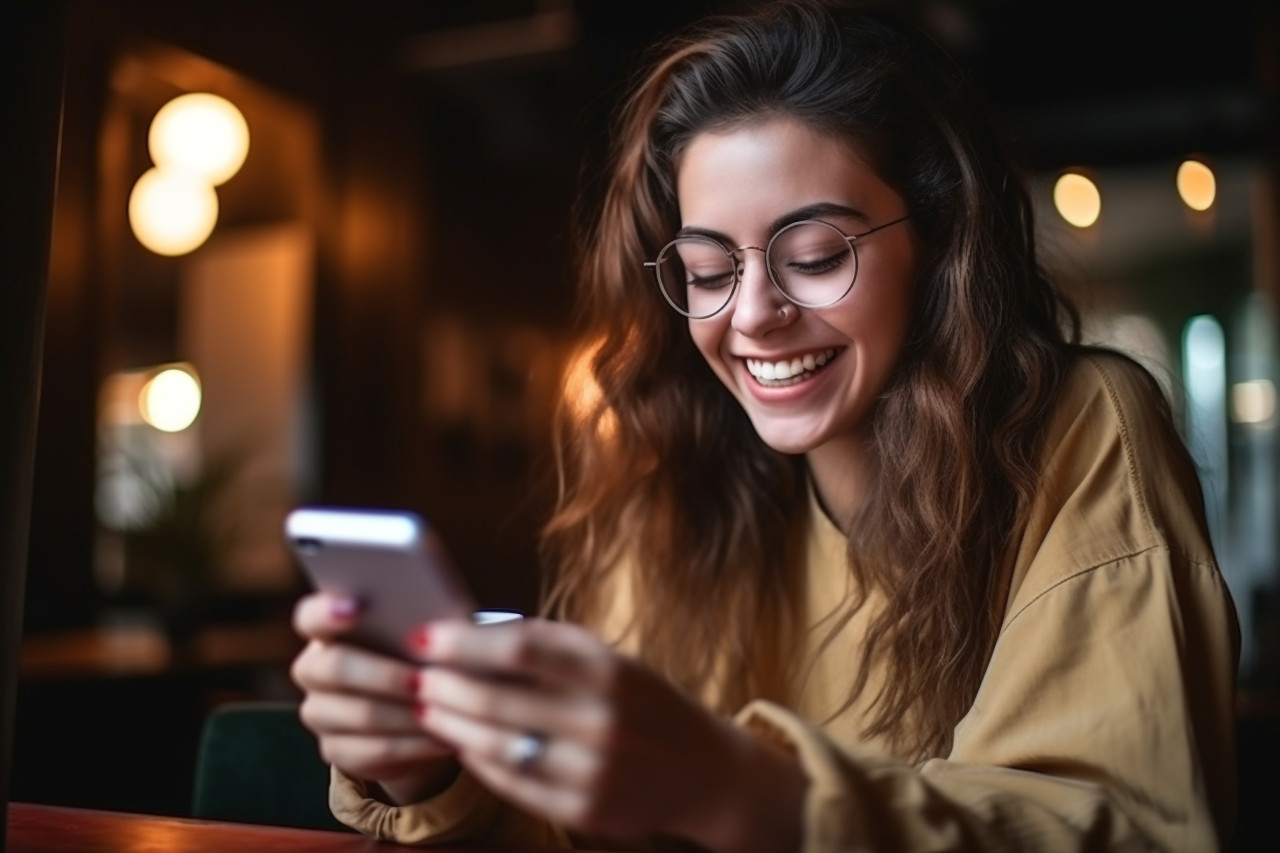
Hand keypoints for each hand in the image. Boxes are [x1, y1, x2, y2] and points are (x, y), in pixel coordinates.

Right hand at [289, 591, 458, 802]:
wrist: (417, 713)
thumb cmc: (420, 657)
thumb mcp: (421, 635)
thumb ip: (417, 620)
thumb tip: (434, 624)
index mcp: (327, 631)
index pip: (310, 617)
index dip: (326, 612)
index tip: (357, 607)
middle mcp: (313, 670)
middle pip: (334, 668)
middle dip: (383, 674)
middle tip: (422, 680)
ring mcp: (319, 713)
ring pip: (360, 714)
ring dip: (406, 714)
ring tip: (442, 711)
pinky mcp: (335, 750)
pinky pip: (374, 749)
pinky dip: (413, 744)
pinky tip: (443, 739)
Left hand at [410, 618, 806, 850]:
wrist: (703, 769)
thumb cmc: (643, 701)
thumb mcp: (610, 659)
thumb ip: (548, 646)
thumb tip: (470, 630)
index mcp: (608, 669)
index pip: (517, 646)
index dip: (461, 641)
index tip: (424, 636)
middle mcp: (601, 719)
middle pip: (494, 698)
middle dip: (442, 685)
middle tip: (414, 676)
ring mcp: (592, 769)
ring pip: (494, 745)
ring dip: (450, 725)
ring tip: (429, 709)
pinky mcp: (583, 809)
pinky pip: (511, 784)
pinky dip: (479, 761)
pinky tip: (463, 744)